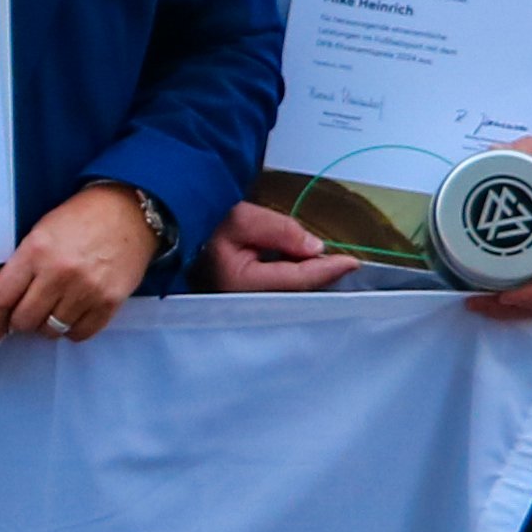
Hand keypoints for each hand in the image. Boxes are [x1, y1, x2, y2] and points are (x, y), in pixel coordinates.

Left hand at [0, 182, 159, 342]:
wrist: (129, 211)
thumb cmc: (82, 218)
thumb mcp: (42, 231)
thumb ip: (24, 264)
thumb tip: (8, 301)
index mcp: (35, 251)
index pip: (1, 297)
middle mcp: (58, 274)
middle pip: (25, 320)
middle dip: (20, 324)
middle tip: (25, 317)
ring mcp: (85, 290)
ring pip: (52, 330)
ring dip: (47, 327)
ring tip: (51, 314)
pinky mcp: (108, 302)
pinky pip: (80, 333)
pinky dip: (72, 331)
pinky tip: (72, 317)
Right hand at [198, 196, 363, 295]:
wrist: (179, 242)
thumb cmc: (207, 230)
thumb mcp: (242, 220)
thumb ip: (280, 230)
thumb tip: (316, 247)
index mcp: (242, 284)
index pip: (297, 278)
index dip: (327, 270)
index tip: (353, 262)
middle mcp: (247, 306)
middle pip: (300, 294)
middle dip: (322, 278)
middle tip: (343, 261)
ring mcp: (249, 311)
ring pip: (294, 298)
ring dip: (312, 280)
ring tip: (324, 262)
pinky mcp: (251, 309)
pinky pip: (285, 297)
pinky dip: (300, 283)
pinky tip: (304, 269)